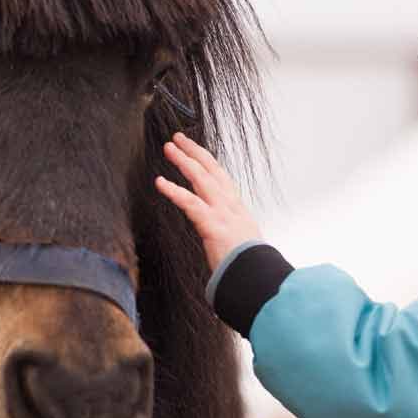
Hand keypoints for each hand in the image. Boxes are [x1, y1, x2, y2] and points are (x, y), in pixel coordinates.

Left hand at [155, 133, 261, 271]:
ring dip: (183, 161)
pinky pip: (190, 203)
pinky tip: (160, 182)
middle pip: (211, 170)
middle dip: (194, 151)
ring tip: (168, 148)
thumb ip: (230, 235)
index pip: (221, 177)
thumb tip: (224, 238)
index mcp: (237, 210)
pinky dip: (174, 191)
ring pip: (201, 179)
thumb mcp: (242, 244)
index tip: (195, 150)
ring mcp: (223, 214)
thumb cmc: (249, 266)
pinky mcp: (213, 225)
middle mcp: (231, 206)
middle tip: (177, 138)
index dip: (207, 161)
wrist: (257, 278)